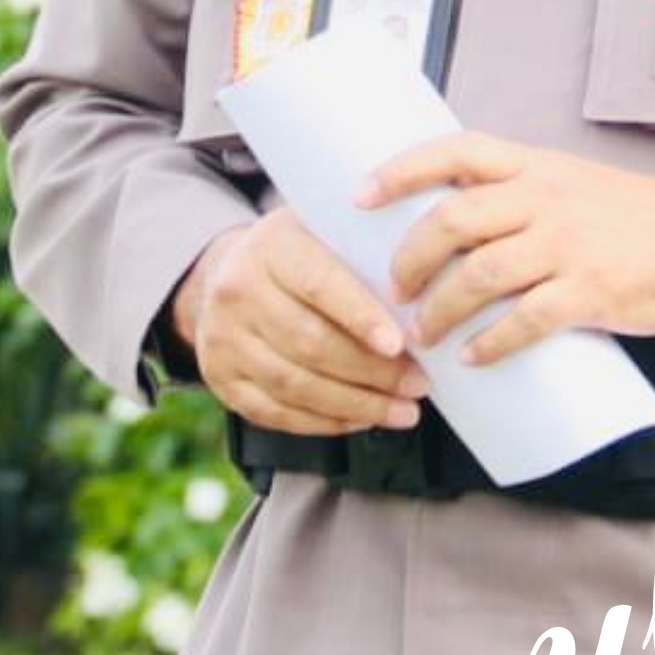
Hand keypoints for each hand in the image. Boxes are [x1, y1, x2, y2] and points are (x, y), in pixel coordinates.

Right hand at [171, 210, 428, 435]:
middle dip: (374, 372)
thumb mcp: (329, 231)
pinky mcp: (219, 377)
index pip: (319, 284)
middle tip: (419, 385)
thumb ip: (369, 253)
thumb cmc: (303, 255)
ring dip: (357, 404)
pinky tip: (362, 419)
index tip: (401, 344)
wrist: (232, 272)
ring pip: (294, 384)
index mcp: (271, 247)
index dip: (361, 317)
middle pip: (310, 343)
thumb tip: (435, 286)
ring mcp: (222, 338)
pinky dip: (325, 422)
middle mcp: (238, 291)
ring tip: (402, 410)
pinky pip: (275, 411)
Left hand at [360, 134, 654, 359]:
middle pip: (453, 220)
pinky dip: (491, 343)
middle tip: (395, 288)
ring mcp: (570, 246)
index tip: (359, 198)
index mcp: (537, 168)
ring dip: (440, 310)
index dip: (400, 171)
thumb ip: (521, 199)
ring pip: (480, 275)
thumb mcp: (575, 186)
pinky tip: (474, 358)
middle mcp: (547, 199)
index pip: (456, 153)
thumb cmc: (637, 221)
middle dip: (411, 259)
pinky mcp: (593, 291)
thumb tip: (452, 232)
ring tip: (425, 334)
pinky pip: (526, 320)